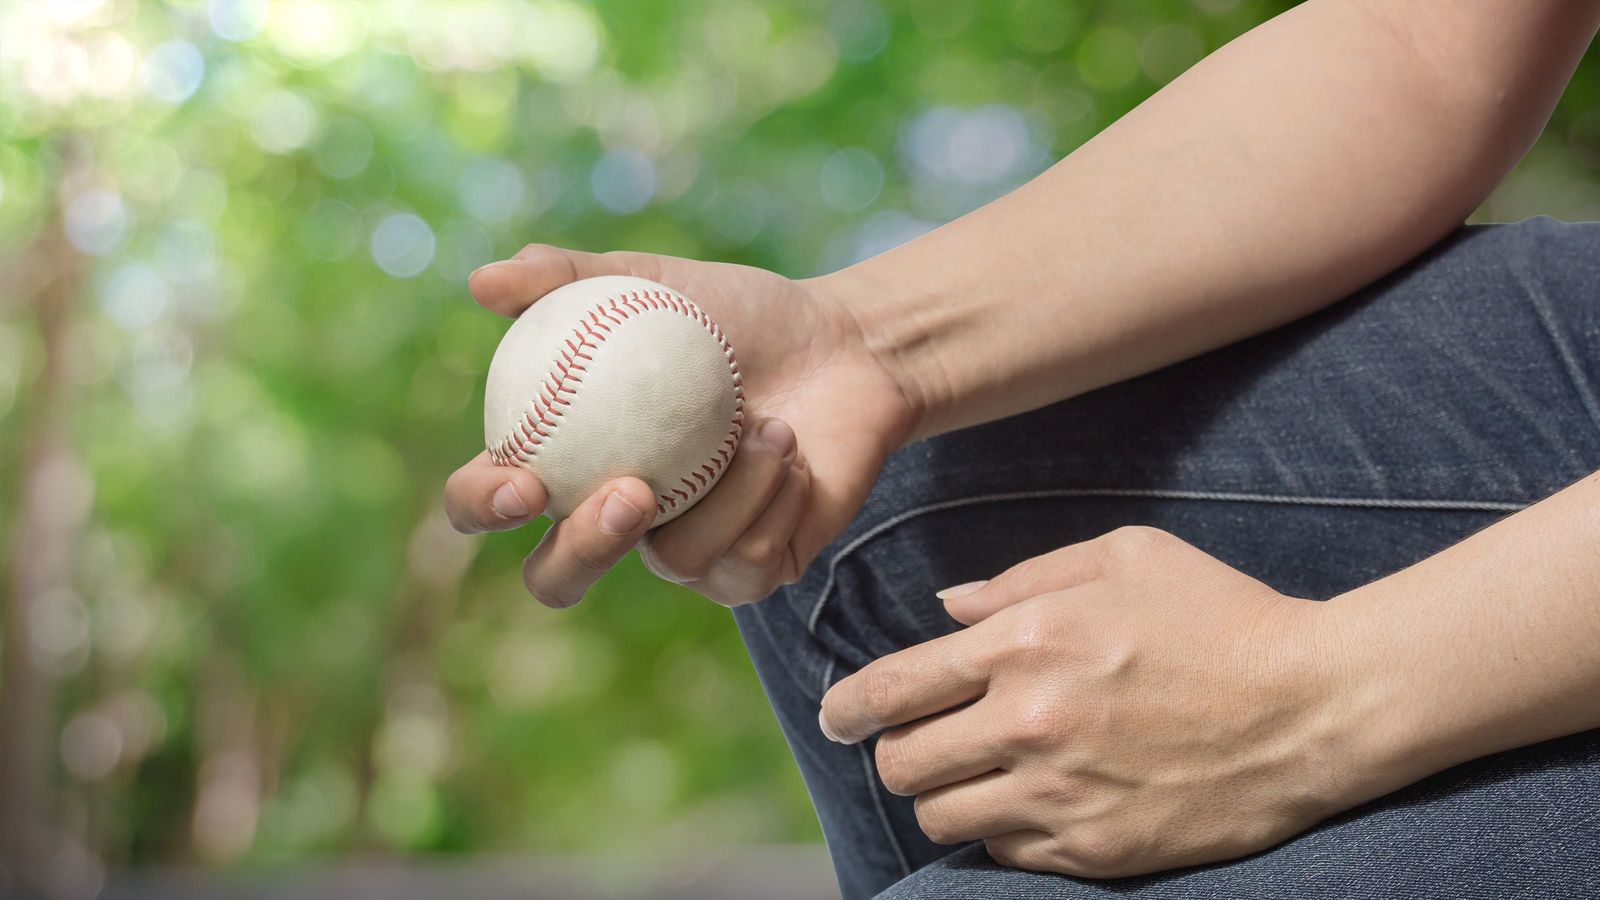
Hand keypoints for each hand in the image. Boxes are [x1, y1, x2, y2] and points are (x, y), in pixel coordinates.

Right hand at [444, 245, 916, 606]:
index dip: (484, 506)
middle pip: (556, 578)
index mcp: (568, 459)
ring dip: (731, 489)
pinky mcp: (749, 572)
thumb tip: (482, 281)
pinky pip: (745, 562)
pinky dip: (775, 498)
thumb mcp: (653, 282)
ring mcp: (683, 553)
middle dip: (580, 553)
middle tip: (631, 493)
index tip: (522, 480)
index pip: (491, 500)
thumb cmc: (739, 316)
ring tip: (769, 424)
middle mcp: (615, 519)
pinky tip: (796, 456)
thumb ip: (567, 277)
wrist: (843, 346)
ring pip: (674, 560)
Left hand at [818, 526, 1364, 877]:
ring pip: (943, 819)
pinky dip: (1003, 831)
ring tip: (975, 774)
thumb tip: (946, 608)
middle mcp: (1030, 724)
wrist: (1317, 705)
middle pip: (903, 764)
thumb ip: (1019, 581)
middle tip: (919, 741)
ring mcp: (1063, 796)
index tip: (840, 715)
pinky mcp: (1097, 849)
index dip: (849, 706)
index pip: (893, 688)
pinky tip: (1035, 800)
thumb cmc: (1220, 615)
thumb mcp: (1123, 558)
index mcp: (1027, 644)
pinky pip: (1005, 854)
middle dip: (896, 752)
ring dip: (945, 797)